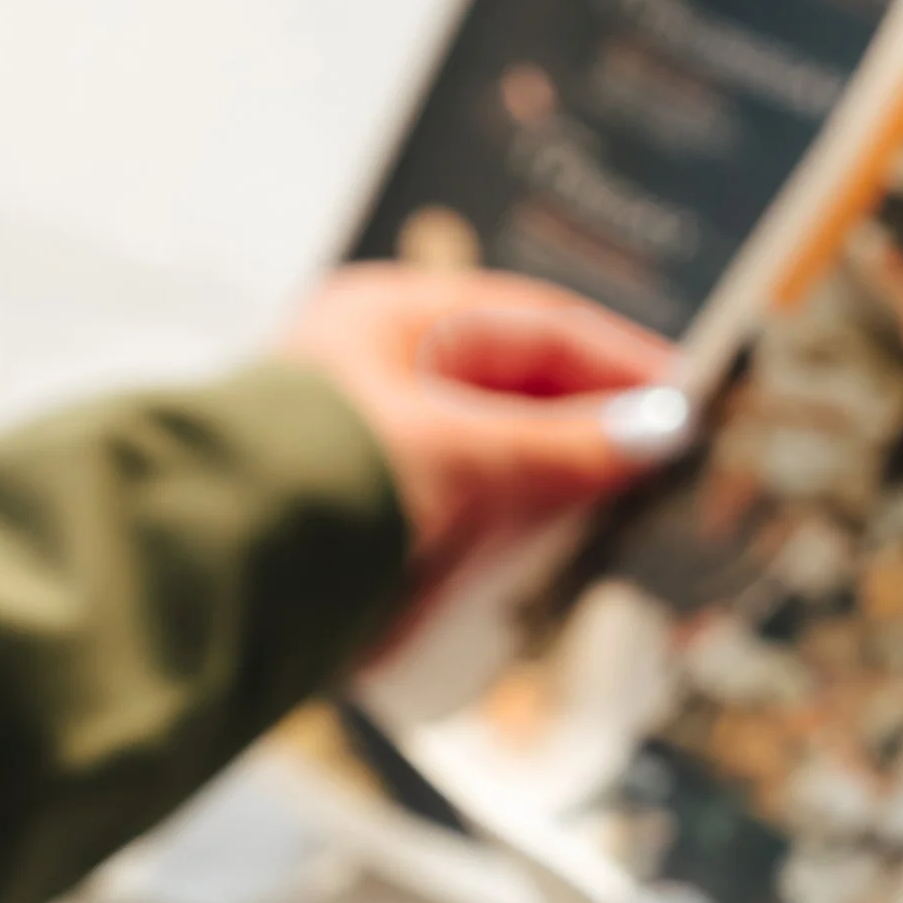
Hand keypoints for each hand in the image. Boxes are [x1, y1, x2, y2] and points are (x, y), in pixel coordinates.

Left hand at [277, 264, 691, 636]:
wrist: (214, 584)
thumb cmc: (327, 487)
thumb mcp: (463, 455)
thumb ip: (565, 446)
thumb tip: (662, 431)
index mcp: (388, 319)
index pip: (534, 324)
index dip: (619, 363)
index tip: (688, 404)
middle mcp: (375, 372)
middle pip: (516, 393)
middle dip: (595, 435)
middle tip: (672, 474)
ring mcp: (367, 448)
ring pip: (494, 460)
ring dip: (557, 492)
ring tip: (627, 526)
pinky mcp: (362, 522)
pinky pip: (463, 517)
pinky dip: (512, 536)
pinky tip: (554, 567)